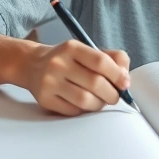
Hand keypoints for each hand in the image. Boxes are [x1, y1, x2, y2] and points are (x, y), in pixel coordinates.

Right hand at [14, 40, 130, 115]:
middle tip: (115, 96)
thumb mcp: (88, 50)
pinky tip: (84, 103)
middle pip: (95, 83)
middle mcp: (58, 63)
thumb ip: (112, 58)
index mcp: (71, 48)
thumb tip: (125, 77)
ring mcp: (49, 82)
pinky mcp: (44, 99)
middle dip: (111, 94)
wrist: (32, 65)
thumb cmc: (68, 59)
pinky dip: (84, 110)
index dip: (117, 74)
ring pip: (84, 100)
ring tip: (101, 101)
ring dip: (99, 104)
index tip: (125, 83)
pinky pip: (72, 111)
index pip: (100, 61)